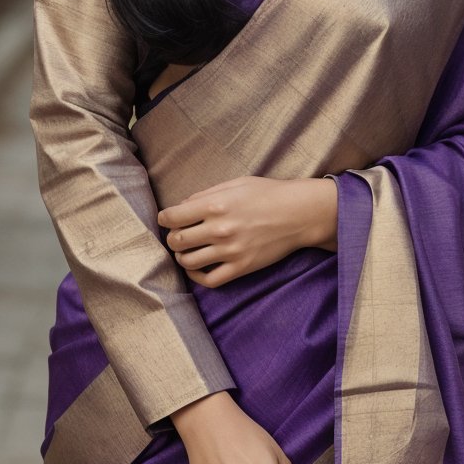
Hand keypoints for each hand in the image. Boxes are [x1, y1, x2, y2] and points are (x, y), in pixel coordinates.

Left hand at [156, 175, 337, 286]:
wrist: (299, 214)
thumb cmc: (268, 194)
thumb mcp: (236, 183)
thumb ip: (206, 194)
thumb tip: (182, 206)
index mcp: (215, 204)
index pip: (172, 217)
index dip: (164, 218)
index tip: (167, 219)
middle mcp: (219, 229)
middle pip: (177, 240)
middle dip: (172, 238)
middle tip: (177, 235)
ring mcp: (230, 250)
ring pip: (188, 262)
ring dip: (182, 257)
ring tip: (187, 251)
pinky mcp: (241, 267)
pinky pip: (209, 280)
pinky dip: (197, 276)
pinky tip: (197, 268)